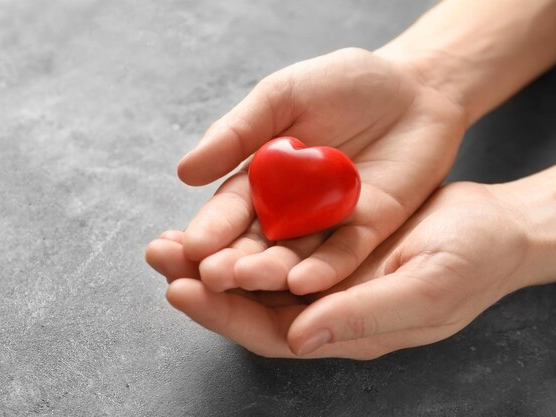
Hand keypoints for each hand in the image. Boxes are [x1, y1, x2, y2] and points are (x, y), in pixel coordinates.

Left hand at [148, 180, 538, 358]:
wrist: (491, 227)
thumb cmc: (469, 262)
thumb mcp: (424, 289)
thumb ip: (363, 315)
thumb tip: (300, 337)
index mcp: (343, 329)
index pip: (268, 332)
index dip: (223, 314)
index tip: (180, 288)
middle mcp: (323, 308)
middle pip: (249, 303)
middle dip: (200, 281)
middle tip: (157, 253)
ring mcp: (322, 276)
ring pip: (254, 271)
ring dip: (211, 253)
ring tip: (170, 235)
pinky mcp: (325, 243)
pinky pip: (273, 241)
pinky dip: (241, 230)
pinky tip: (216, 215)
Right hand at [173, 48, 466, 294]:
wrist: (414, 87)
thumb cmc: (342, 83)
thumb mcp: (282, 96)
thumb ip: (237, 132)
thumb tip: (185, 172)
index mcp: (260, 179)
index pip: (230, 209)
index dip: (211, 228)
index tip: (191, 246)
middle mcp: (287, 210)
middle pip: (255, 242)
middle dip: (232, 260)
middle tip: (210, 277)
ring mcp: (326, 224)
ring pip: (294, 255)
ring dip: (271, 271)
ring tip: (247, 281)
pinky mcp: (366, 230)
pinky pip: (344, 254)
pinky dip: (324, 269)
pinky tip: (302, 282)